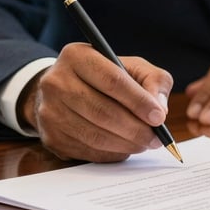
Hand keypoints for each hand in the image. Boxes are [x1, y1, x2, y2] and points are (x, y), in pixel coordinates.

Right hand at [19, 43, 172, 161]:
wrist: (64, 90)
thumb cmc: (106, 77)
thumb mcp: (132, 67)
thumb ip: (154, 81)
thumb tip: (160, 109)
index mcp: (77, 56)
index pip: (112, 80)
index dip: (139, 102)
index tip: (159, 117)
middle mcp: (56, 82)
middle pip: (102, 111)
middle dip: (135, 129)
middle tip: (156, 138)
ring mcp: (49, 111)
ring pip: (95, 135)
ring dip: (126, 144)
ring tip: (145, 143)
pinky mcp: (51, 137)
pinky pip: (87, 151)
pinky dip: (112, 153)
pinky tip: (125, 148)